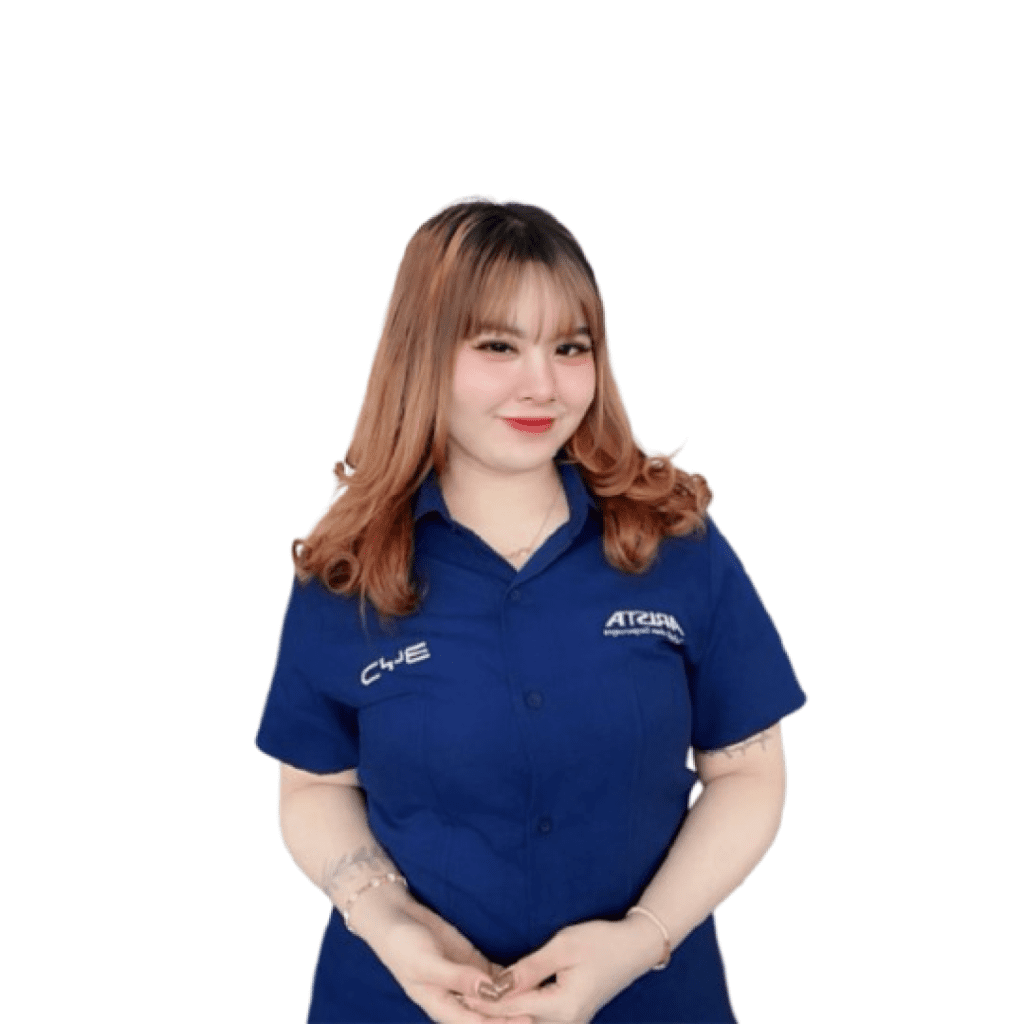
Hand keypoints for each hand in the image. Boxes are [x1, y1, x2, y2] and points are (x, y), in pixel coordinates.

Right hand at [352, 883, 532, 1023]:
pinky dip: (510, 979)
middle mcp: (455, 998)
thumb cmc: (403, 944)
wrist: (396, 917)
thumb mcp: (426, 962)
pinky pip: (495, 976)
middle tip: (539, 1013)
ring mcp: (465, 980)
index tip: (523, 1021)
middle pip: (488, 1014)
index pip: (474, 1023)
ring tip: (540, 998)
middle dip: (511, 1015)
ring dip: (513, 1000)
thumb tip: (487, 991)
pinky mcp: (472, 963)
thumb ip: (457, 977)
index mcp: (440, 1005)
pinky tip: (529, 978)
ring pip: (494, 997)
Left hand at [458, 918, 664, 1023]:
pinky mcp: (569, 1014)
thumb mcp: (563, 947)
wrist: (635, 948)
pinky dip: (515, 1010)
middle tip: (455, 1000)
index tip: (456, 995)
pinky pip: (536, 1017)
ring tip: (469, 1000)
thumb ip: (529, 968)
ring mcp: (569, 1021)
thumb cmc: (601, 941)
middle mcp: (565, 1022)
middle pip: (516, 1021)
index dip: (482, 1002)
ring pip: (525, 1022)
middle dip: (486, 1013)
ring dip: (499, 1013)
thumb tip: (498, 984)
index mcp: (563, 1007)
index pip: (512, 1008)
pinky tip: (497, 1001)